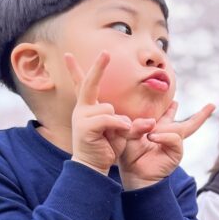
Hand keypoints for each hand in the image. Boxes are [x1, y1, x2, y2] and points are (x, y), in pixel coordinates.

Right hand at [66, 51, 132, 173]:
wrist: (92, 167)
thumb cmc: (105, 149)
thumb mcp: (120, 132)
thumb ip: (129, 123)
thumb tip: (150, 122)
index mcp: (88, 108)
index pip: (83, 84)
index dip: (76, 70)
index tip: (68, 55)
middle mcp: (82, 109)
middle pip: (89, 83)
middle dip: (98, 67)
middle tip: (105, 52)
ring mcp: (81, 117)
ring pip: (109, 108)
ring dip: (119, 122)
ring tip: (114, 136)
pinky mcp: (85, 127)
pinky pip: (109, 118)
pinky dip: (119, 125)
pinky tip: (121, 132)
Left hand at [119, 101, 214, 188]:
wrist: (134, 175)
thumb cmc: (130, 156)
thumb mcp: (129, 135)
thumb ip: (138, 124)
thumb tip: (153, 122)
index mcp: (157, 130)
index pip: (167, 117)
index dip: (172, 109)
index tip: (176, 102)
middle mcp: (168, 136)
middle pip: (189, 124)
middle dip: (201, 116)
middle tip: (211, 106)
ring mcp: (174, 144)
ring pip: (179, 128)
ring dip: (162, 130)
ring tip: (148, 137)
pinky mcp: (177, 152)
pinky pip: (173, 138)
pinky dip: (163, 137)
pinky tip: (152, 138)